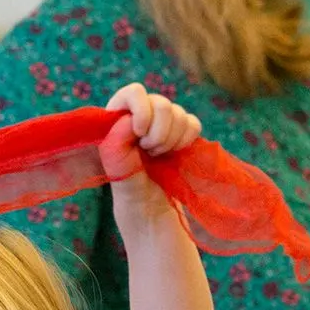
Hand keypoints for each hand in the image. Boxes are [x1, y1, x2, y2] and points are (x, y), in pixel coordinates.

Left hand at [100, 83, 202, 221]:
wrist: (157, 216)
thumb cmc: (132, 200)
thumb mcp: (120, 179)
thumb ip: (117, 149)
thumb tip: (126, 121)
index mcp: (117, 124)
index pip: (131, 93)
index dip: (141, 108)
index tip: (140, 133)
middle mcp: (139, 120)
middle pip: (159, 101)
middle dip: (159, 131)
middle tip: (150, 153)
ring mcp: (161, 126)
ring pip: (177, 112)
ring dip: (172, 138)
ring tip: (159, 158)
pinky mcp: (181, 135)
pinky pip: (192, 123)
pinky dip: (186, 139)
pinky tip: (175, 155)